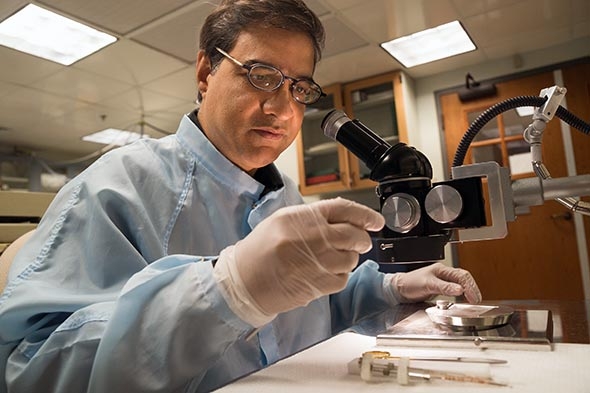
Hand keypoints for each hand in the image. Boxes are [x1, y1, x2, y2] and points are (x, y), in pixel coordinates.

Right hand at [214, 198, 384, 325]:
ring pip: (352, 258)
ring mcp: (318, 262)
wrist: (245, 281)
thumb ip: (314, 216)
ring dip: (348, 258)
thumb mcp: (283, 220)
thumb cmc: (261, 249)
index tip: (375, 220)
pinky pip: (343, 278)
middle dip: (362, 239)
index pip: (345, 210)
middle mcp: (314, 238)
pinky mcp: (320, 284)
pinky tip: (323, 271)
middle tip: (359, 241)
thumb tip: (345, 216)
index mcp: (303, 218)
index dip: (365, 215)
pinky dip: (339, 275)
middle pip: (355, 235)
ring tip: (331, 258)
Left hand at [390, 262, 481, 302]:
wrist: (399, 289)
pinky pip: (454, 288)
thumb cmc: (410, 283)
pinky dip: (462, 293)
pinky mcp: (439, 287)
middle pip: (464, 278)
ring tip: (474, 299)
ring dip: (468, 290)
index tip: (473, 298)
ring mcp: (441, 280)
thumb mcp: (428, 285)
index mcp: (442, 270)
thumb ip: (444, 287)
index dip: (470, 287)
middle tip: (477, 299)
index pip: (462, 276)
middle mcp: (443, 273)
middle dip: (472, 288)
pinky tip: (463, 297)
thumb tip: (460, 289)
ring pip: (460, 282)